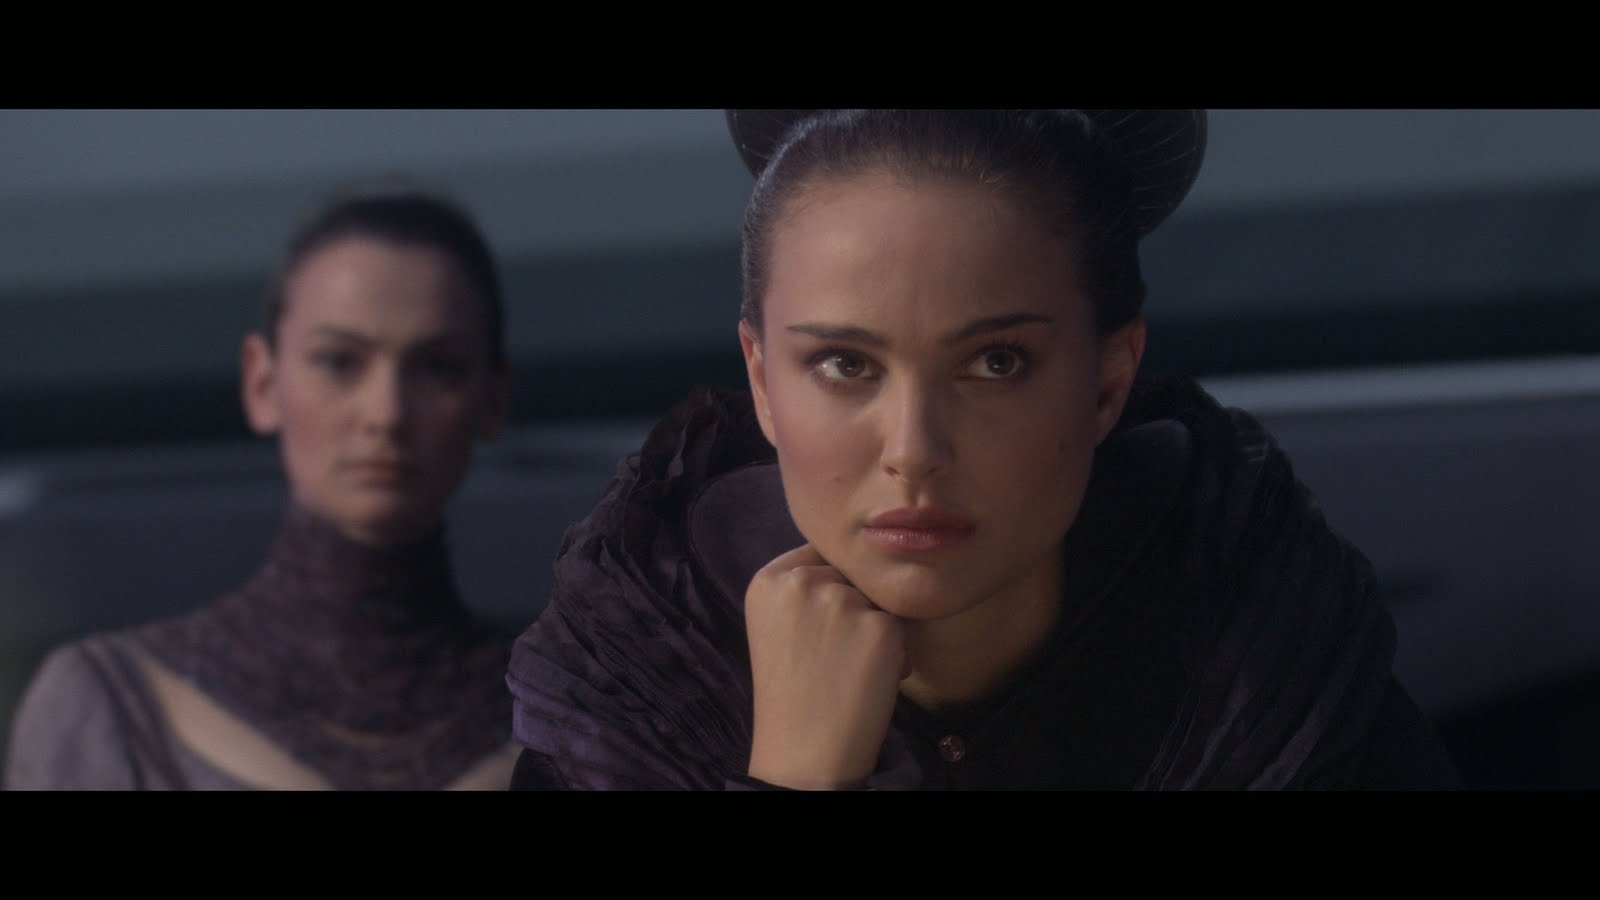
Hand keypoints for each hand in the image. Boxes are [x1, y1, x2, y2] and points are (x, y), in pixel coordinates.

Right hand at [744, 543, 908, 789]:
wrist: (804, 753)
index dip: (831, 590)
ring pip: (878, 600)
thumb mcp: (776, 625)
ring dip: (877, 630)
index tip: (818, 629)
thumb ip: (803, 586)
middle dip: (855, 608)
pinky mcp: (880, 627)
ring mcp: (842, 602)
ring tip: (850, 669)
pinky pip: (902, 626)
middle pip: (852, 576)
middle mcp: (801, 581)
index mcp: (768, 579)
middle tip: (833, 655)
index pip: (820, 555)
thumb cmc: (792, 692)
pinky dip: (897, 653)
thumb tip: (853, 560)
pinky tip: (871, 680)